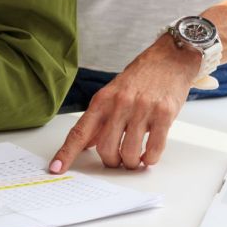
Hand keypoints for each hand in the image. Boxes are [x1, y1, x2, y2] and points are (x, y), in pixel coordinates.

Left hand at [50, 35, 200, 171]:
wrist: (170, 59)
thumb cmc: (140, 78)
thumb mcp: (113, 94)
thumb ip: (100, 119)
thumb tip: (86, 145)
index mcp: (102, 100)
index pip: (79, 132)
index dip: (66, 153)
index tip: (56, 168)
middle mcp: (120, 103)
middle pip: (105, 148)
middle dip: (111, 162)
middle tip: (117, 161)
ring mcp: (142, 108)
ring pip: (129, 152)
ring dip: (131, 163)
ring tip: (134, 160)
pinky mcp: (164, 114)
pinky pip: (153, 149)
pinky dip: (149, 159)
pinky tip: (148, 156)